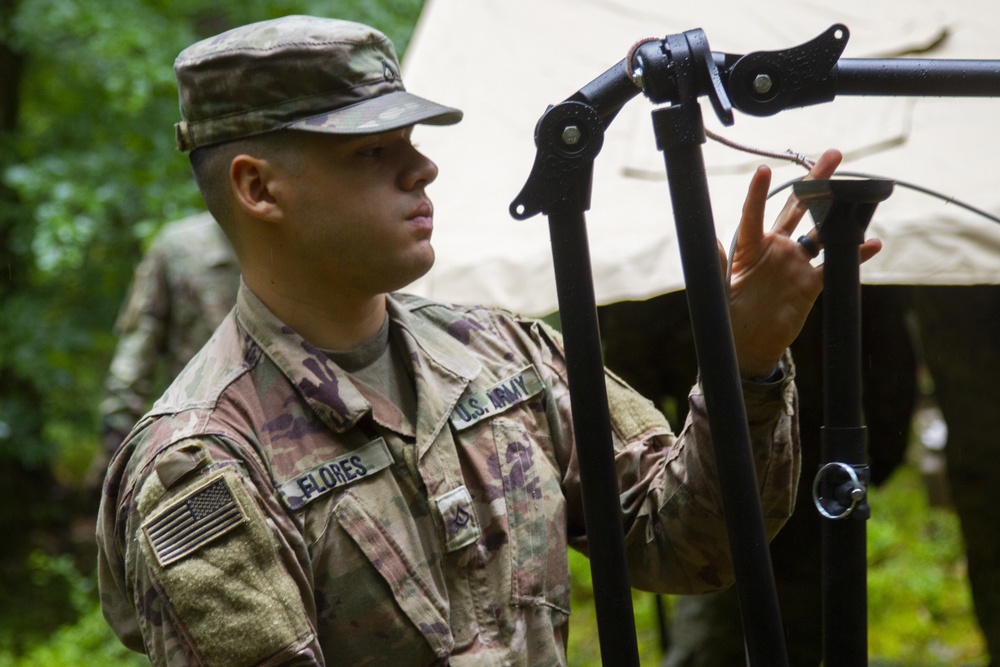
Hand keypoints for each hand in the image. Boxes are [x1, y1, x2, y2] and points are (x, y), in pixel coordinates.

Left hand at [725, 149, 881, 376]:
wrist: (748, 347)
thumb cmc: (727, 318)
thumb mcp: (719, 291)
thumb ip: (720, 265)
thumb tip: (712, 240)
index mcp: (749, 247)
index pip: (753, 214)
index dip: (757, 192)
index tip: (763, 170)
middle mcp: (774, 248)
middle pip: (796, 208)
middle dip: (813, 182)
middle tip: (832, 156)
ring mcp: (795, 263)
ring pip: (820, 231)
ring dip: (837, 213)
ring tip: (855, 190)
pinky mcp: (811, 283)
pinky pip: (834, 265)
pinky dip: (854, 255)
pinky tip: (870, 243)